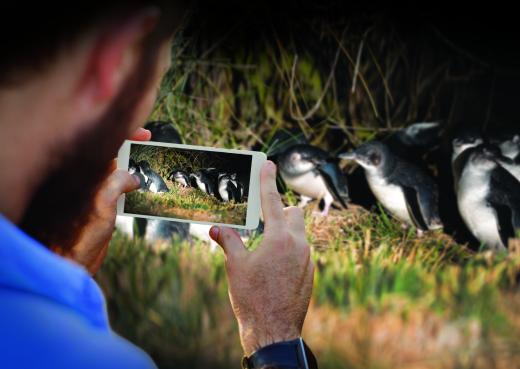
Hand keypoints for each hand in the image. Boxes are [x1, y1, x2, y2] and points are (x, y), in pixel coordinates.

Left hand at [53, 128, 150, 274]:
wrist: (68, 263)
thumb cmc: (77, 234)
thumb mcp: (102, 202)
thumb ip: (117, 181)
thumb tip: (133, 177)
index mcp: (84, 172)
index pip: (105, 143)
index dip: (126, 135)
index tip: (146, 135)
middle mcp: (87, 179)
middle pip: (111, 156)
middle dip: (131, 150)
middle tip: (151, 150)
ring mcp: (94, 193)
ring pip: (116, 173)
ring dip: (133, 171)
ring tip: (151, 170)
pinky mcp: (99, 208)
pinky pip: (118, 190)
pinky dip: (130, 187)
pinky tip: (142, 190)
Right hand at [209, 161, 313, 355]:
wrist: (273, 332)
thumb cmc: (252, 299)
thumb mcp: (235, 267)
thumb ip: (228, 241)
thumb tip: (216, 228)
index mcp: (279, 239)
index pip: (272, 201)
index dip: (268, 180)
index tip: (268, 164)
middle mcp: (298, 245)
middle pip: (294, 214)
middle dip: (280, 211)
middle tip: (262, 221)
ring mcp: (307, 260)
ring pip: (298, 234)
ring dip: (283, 233)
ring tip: (263, 249)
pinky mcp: (309, 273)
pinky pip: (300, 252)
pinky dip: (288, 250)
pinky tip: (273, 267)